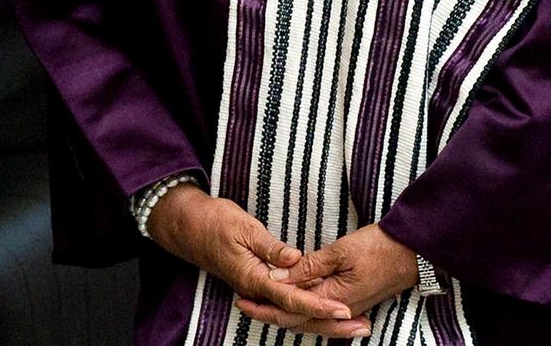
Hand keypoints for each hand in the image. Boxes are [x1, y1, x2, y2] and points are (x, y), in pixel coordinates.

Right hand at [146, 184, 357, 330]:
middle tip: (361, 326)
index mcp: (253, 279)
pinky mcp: (261, 284)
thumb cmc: (215, 224)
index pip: (291, 298)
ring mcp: (259, 289)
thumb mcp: (244, 228)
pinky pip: (288, 302)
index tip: (343, 310)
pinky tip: (328, 309)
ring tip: (354, 324)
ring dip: (323, 319)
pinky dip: (309, 307)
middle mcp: (257, 291)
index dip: (318, 305)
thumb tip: (295, 259)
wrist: (189, 227)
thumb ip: (271, 247)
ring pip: (294, 313)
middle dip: (329, 323)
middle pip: (296, 315)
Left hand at [242, 224, 416, 337]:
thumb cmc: (379, 247)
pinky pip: (321, 312)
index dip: (265, 306)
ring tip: (263, 304)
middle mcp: (338, 310)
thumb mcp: (340, 251)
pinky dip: (304, 310)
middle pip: (297, 320)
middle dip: (269, 313)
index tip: (243, 299)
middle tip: (244, 305)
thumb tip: (277, 276)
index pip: (290, 309)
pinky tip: (295, 305)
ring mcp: (348, 308)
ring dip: (285, 313)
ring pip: (309, 319)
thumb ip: (307, 267)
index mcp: (332, 299)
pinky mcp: (353, 301)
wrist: (412, 252)